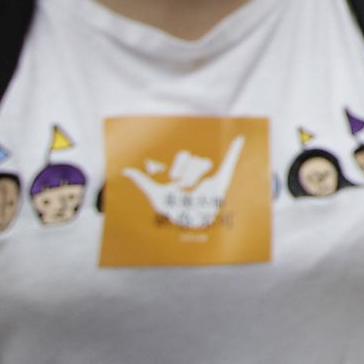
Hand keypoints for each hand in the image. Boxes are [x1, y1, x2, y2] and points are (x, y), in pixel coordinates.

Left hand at [118, 136, 246, 230]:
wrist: (189, 224)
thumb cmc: (174, 210)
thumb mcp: (156, 196)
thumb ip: (143, 182)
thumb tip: (124, 171)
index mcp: (183, 169)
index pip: (185, 156)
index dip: (180, 164)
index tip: (173, 177)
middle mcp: (197, 170)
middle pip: (196, 159)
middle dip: (189, 173)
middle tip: (184, 186)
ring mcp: (210, 175)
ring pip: (207, 163)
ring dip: (199, 175)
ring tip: (195, 191)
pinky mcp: (221, 182)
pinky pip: (229, 164)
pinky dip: (235, 151)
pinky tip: (239, 138)